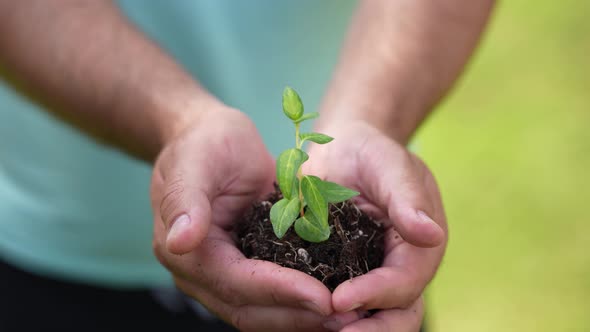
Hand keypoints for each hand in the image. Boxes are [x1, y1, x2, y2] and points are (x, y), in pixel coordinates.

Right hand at [150, 106, 349, 330]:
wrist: (211, 138)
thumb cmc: (204, 142)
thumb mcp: (195, 160)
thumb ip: (185, 200)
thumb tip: (180, 241)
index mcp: (186, 250)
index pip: (235, 283)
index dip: (279, 292)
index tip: (322, 297)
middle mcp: (201, 272)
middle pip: (248, 309)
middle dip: (296, 315)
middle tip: (344, 317)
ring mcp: (224, 274)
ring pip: (261, 312)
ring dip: (301, 318)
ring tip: (345, 318)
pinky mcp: (246, 267)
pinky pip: (272, 296)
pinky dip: (299, 304)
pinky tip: (332, 303)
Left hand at [305, 121, 447, 331]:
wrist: (342, 152)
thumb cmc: (369, 152)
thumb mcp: (388, 164)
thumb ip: (407, 198)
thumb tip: (432, 235)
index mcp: (420, 244)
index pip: (405, 281)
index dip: (376, 295)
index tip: (340, 301)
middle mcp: (400, 266)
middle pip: (398, 313)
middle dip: (371, 329)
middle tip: (332, 330)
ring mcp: (374, 274)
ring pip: (372, 316)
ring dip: (350, 328)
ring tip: (315, 328)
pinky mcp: (346, 274)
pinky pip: (343, 305)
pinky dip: (327, 316)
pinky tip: (301, 316)